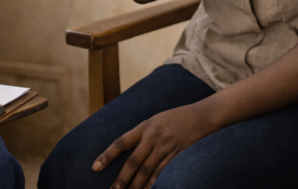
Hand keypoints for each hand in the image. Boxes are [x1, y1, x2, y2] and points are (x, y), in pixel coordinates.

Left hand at [93, 103, 217, 188]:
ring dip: (135, 186)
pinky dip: (154, 184)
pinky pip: (162, 173)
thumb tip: (126, 150)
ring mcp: (166, 148)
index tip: (95, 167)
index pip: (121, 142)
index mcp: (144, 126)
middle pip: (133, 162)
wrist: (201, 116)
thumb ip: (141, 134)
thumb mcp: (155, 120)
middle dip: (121, 179)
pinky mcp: (177, 156)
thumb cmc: (176, 118)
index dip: (107, 155)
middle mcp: (153, 137)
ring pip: (147, 171)